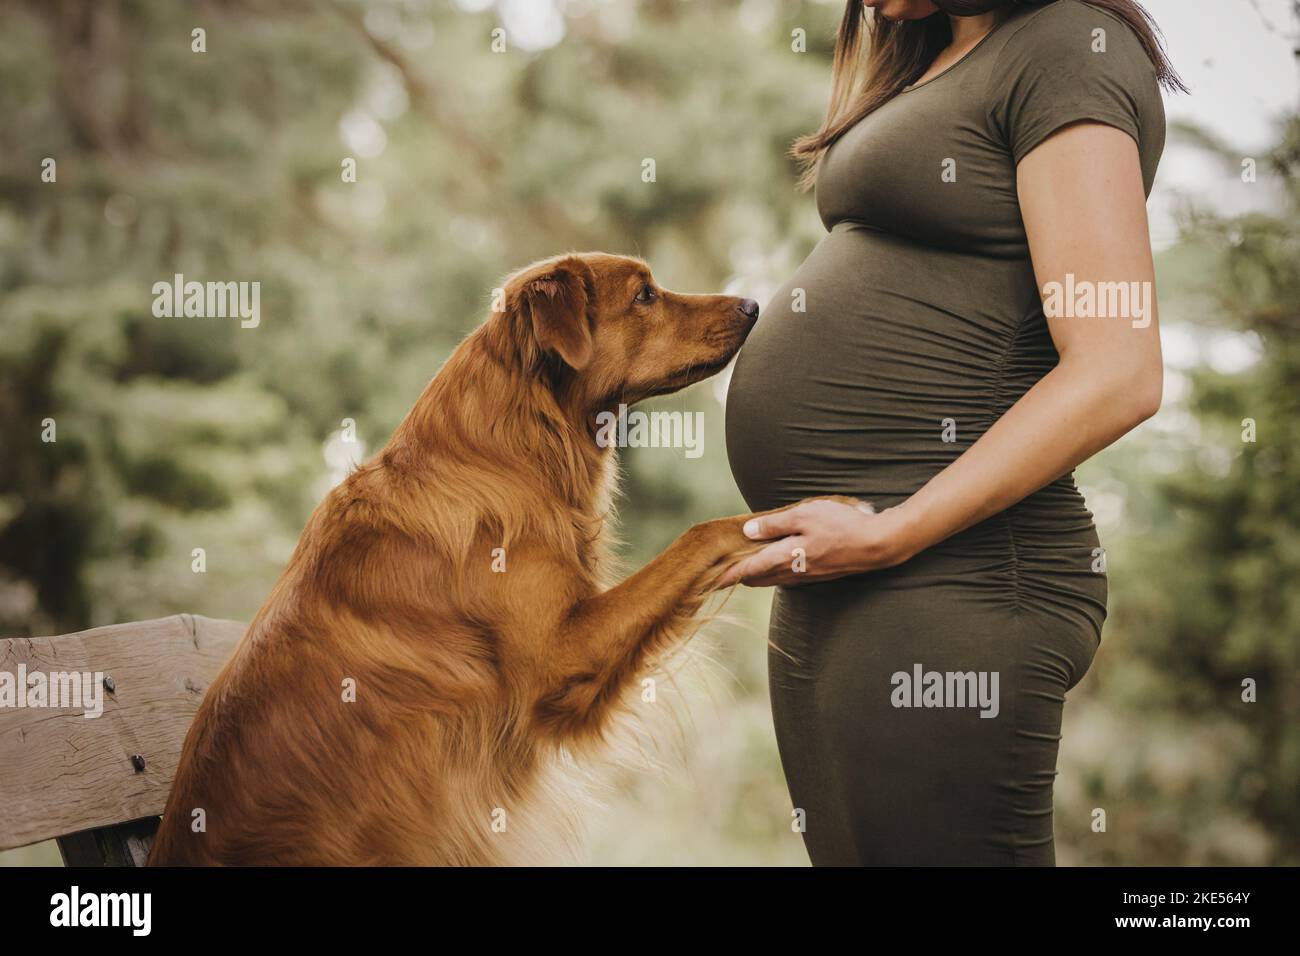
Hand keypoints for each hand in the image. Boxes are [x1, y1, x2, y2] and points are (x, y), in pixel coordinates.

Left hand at [716, 496, 919, 587]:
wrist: (877, 546)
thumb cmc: (841, 526)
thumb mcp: (805, 516)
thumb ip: (775, 525)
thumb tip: (747, 531)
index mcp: (786, 557)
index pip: (748, 568)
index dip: (727, 574)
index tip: (707, 580)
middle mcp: (793, 571)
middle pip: (757, 578)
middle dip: (738, 577)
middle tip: (719, 575)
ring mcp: (807, 575)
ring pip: (772, 578)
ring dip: (755, 575)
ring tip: (740, 571)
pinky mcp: (819, 574)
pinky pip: (787, 576)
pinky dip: (773, 572)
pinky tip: (774, 566)